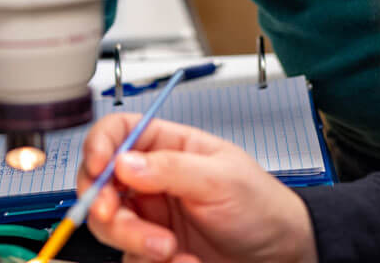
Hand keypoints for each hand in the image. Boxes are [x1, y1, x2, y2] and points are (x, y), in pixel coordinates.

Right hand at [80, 116, 316, 262]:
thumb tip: (123, 161)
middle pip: (101, 182)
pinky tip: (185, 261)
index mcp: (168, 146)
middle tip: (116, 217)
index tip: (99, 168)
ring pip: (109, 225)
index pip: (118, 131)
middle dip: (105, 203)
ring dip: (132, 239)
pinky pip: (130, 257)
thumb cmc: (261, 206)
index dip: (100, 144)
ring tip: (169, 249)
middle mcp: (152, 180)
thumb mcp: (221, 179)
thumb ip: (171, 168)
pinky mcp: (151, 251)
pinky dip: (149, 262)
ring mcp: (149, 217)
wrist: (280, 255)